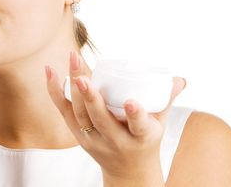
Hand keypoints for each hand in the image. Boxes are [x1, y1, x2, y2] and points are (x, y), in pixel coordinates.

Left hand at [45, 51, 185, 182]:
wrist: (127, 171)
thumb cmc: (145, 141)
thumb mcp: (160, 125)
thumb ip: (167, 99)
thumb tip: (180, 79)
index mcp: (140, 139)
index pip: (139, 127)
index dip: (135, 115)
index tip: (132, 102)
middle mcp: (114, 141)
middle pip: (99, 118)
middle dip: (90, 97)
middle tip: (83, 76)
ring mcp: (92, 138)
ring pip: (79, 113)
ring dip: (72, 86)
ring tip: (72, 59)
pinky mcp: (77, 133)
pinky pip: (63, 110)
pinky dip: (55, 90)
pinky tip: (50, 69)